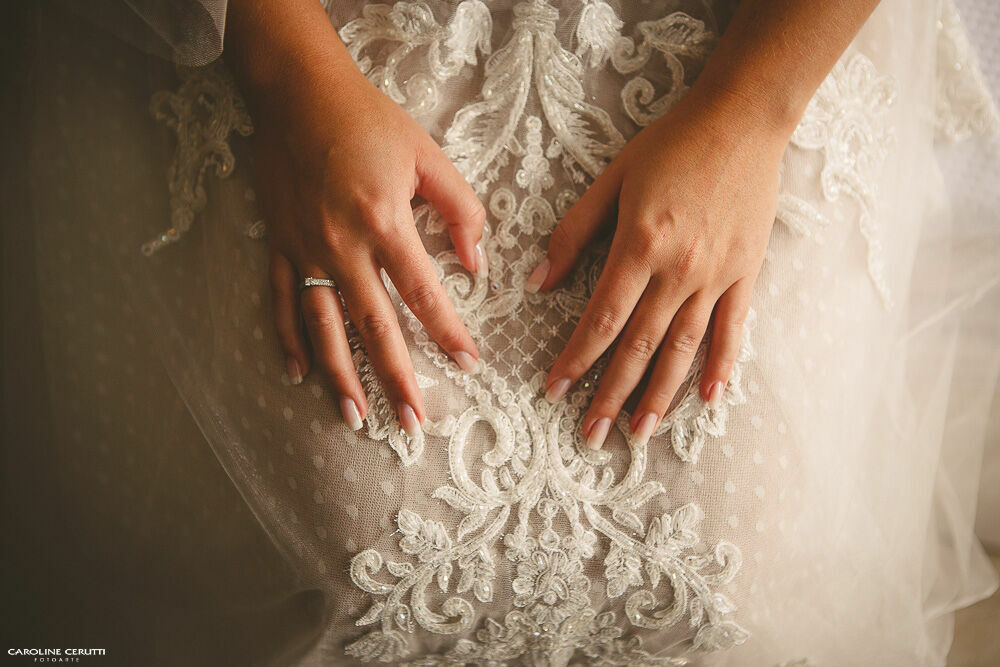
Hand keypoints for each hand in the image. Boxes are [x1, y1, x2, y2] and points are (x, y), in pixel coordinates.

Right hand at [254, 55, 485, 435]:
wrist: (296, 92)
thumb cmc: (367, 120)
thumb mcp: (428, 156)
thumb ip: (461, 210)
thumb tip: (478, 263)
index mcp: (383, 222)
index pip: (423, 294)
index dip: (449, 334)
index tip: (470, 365)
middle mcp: (341, 245)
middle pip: (373, 326)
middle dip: (396, 378)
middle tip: (413, 422)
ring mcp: (304, 249)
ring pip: (323, 326)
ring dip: (340, 376)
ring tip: (357, 417)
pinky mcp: (279, 244)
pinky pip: (281, 301)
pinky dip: (288, 340)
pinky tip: (299, 375)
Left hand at [527, 90, 786, 449]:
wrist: (743, 120)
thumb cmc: (671, 145)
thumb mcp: (612, 180)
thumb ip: (573, 233)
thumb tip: (539, 282)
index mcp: (639, 247)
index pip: (601, 320)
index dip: (576, 360)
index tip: (554, 391)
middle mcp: (678, 271)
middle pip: (638, 347)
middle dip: (611, 395)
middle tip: (591, 435)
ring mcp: (716, 277)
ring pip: (683, 350)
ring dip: (659, 396)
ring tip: (640, 434)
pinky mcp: (745, 274)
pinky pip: (733, 330)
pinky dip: (722, 367)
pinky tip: (710, 400)